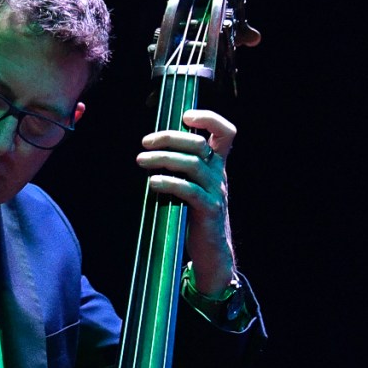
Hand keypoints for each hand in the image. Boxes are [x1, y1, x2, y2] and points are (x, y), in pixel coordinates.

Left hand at [136, 109, 236, 294]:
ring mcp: (216, 191)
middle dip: (170, 138)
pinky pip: (190, 190)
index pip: (225, 132)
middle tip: (145, 143)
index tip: (185, 115)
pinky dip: (170, 183)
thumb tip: (151, 148)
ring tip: (141, 160)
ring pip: (193, 164)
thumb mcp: (191, 185)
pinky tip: (153, 183)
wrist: (211, 251)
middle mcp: (219, 174)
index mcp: (217, 165)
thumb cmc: (194, 215)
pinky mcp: (209, 210)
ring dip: (163, 158)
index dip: (209, 118)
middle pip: (199, 144)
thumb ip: (180, 167)